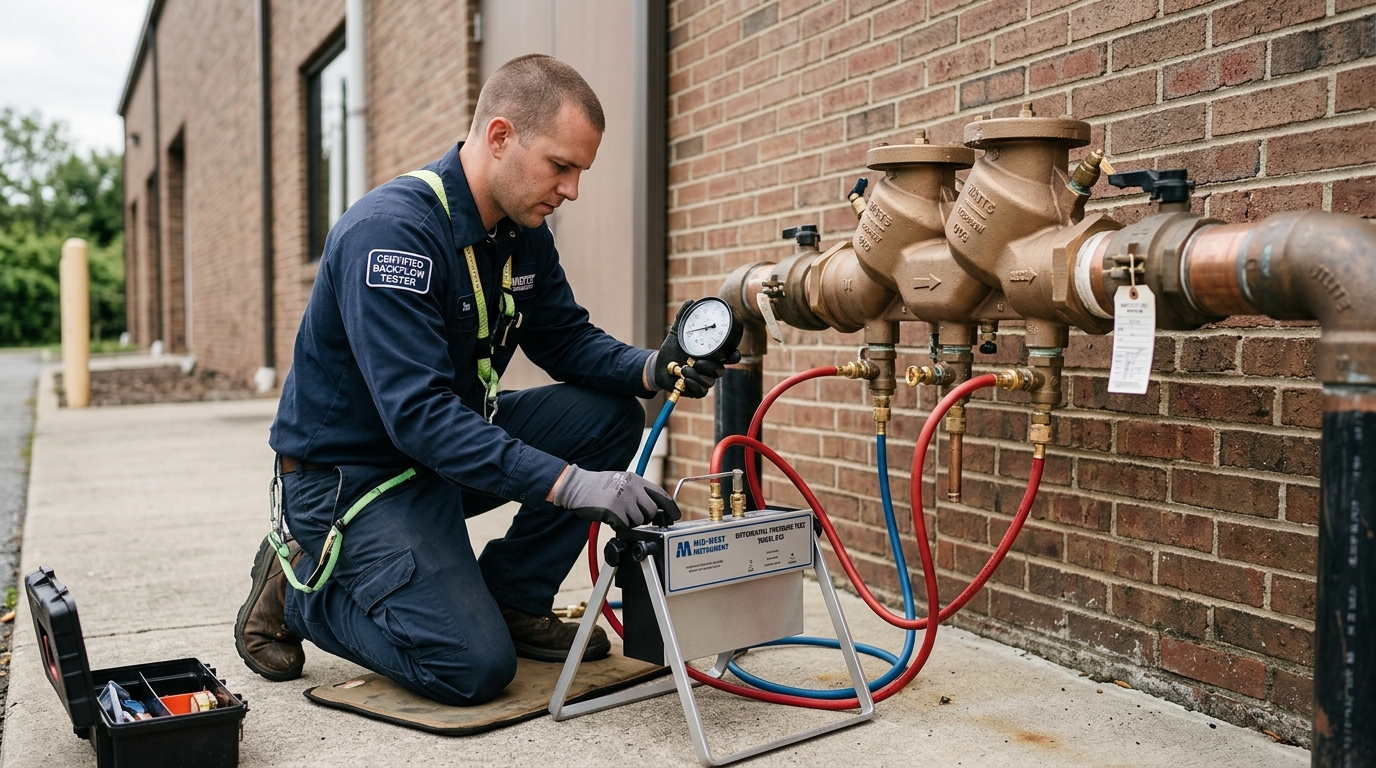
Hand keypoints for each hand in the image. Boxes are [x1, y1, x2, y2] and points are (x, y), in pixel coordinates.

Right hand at [552, 465, 680, 530]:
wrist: (577, 486)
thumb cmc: (599, 486)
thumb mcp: (622, 481)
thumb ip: (638, 491)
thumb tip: (654, 507)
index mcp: (636, 480)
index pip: (660, 494)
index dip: (670, 507)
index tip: (675, 516)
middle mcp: (632, 488)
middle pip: (651, 512)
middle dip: (645, 518)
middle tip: (632, 516)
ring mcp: (623, 499)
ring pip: (638, 521)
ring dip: (629, 522)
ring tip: (618, 514)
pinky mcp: (614, 511)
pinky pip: (624, 526)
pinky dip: (618, 525)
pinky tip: (610, 518)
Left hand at [650, 303, 742, 397]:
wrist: (659, 365)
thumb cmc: (673, 348)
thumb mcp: (677, 332)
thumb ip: (684, 317)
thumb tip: (690, 302)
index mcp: (712, 354)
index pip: (730, 356)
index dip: (734, 356)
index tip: (732, 353)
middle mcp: (711, 367)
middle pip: (722, 370)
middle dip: (711, 366)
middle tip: (697, 361)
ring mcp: (705, 379)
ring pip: (711, 381)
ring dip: (698, 375)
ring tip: (685, 368)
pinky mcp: (696, 390)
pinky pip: (701, 392)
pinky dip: (694, 385)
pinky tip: (685, 378)